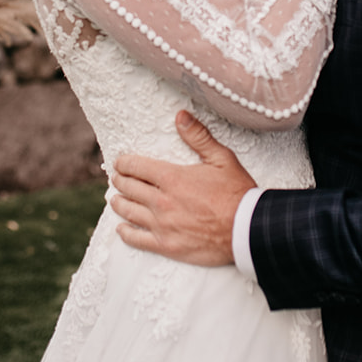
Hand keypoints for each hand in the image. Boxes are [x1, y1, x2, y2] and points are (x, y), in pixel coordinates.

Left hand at [109, 111, 254, 265]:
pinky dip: (125, 232)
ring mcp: (162, 225)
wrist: (247, 229)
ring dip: (118, 203)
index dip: (124, 163)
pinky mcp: (166, 245)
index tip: (120, 162)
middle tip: (117, 178)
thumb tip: (181, 116)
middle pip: (129, 188)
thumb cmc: (236, 192)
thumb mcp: (221, 158)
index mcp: (172, 178)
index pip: (136, 166)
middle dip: (120, 181)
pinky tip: (121, 228)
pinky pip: (137, 239)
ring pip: (129, 212)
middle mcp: (161, 201)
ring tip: (115, 199)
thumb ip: (198, 136)